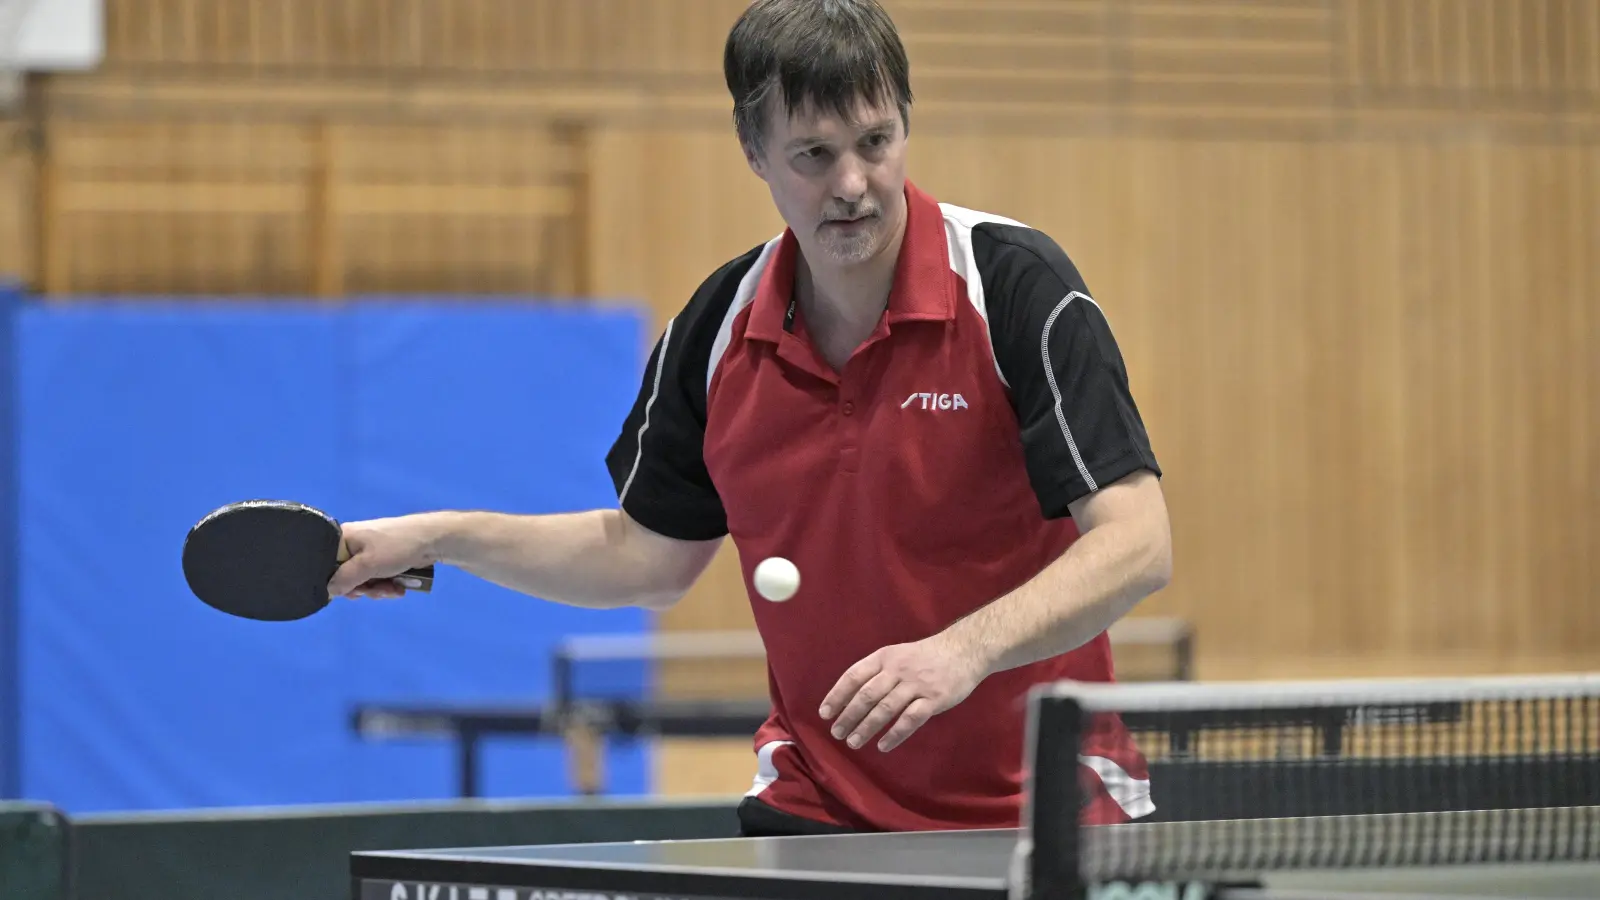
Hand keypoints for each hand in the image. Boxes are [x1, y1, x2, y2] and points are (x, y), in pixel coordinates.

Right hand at [327, 515, 439, 599]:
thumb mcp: (366, 565)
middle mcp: (354, 544)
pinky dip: (388, 585)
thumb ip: (345, 580)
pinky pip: (379, 579)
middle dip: (364, 588)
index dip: (338, 582)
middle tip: (377, 590)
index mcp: (344, 538)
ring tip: (393, 589)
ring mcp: (371, 552)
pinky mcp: (386, 560)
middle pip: (348, 576)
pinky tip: (399, 588)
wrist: (433, 540)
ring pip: (365, 581)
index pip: (328, 566)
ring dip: (379, 590)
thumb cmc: (396, 547)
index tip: (352, 592)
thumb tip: (328, 591)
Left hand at [818, 633, 989, 752]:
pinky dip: (895, 734)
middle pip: (866, 695)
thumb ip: (877, 671)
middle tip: (836, 733)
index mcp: (884, 657)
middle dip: (848, 716)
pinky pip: (910, 720)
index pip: (854, 676)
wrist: (965, 649)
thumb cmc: (926, 655)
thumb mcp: (897, 654)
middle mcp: (897, 670)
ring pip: (885, 709)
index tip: (825, 714)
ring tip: (853, 742)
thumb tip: (851, 695)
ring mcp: (916, 685)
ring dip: (866, 727)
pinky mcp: (934, 699)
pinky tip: (883, 746)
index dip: (837, 695)